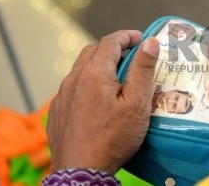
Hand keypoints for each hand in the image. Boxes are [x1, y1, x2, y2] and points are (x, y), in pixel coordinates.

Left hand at [47, 30, 158, 174]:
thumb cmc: (113, 138)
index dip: (127, 36)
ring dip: (99, 67)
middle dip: (113, 49)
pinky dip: (87, 84)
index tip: (141, 39)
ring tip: (117, 80)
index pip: (110, 41)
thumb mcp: (136, 103)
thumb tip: (150, 43)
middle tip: (131, 57)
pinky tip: (99, 101)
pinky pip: (73, 88)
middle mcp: (73, 79)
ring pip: (81, 70)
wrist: (81, 171)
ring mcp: (62, 96)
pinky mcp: (57, 111)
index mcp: (94, 73)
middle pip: (93, 52)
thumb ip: (143, 69)